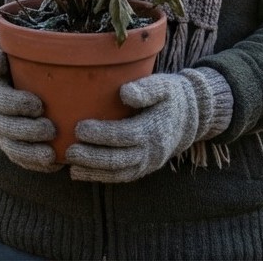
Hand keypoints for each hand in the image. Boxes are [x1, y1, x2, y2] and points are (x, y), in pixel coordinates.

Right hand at [0, 47, 60, 172]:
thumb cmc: (4, 73)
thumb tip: (0, 55)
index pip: (1, 101)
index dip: (19, 105)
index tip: (39, 105)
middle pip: (8, 128)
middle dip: (30, 131)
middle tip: (51, 129)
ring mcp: (1, 135)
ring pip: (14, 149)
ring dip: (32, 154)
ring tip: (50, 154)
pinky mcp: (10, 148)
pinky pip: (21, 160)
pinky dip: (36, 165)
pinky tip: (54, 165)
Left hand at [64, 67, 230, 182]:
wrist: (192, 116)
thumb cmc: (172, 96)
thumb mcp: (164, 86)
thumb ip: (146, 89)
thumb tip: (125, 93)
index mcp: (154, 129)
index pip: (126, 135)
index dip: (103, 134)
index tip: (80, 128)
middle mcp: (152, 151)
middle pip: (120, 159)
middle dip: (93, 157)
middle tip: (70, 151)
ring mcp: (148, 162)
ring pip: (119, 172)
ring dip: (94, 171)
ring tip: (72, 167)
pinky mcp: (144, 168)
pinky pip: (122, 176)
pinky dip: (101, 177)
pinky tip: (81, 174)